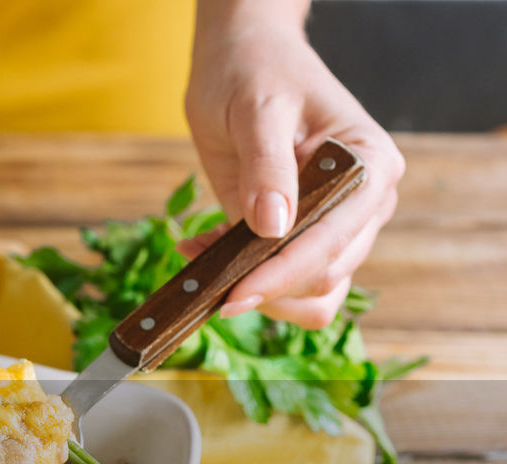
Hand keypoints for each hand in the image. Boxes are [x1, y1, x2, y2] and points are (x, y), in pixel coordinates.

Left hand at [182, 16, 403, 327]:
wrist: (242, 60)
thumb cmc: (255, 72)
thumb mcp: (256, 110)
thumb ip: (266, 167)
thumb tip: (273, 226)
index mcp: (370, 166)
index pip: (332, 240)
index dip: (283, 272)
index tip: (234, 294)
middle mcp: (364, 203)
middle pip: (326, 276)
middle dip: (266, 288)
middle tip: (204, 282)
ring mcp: (335, 225)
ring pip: (313, 293)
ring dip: (257, 293)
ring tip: (202, 262)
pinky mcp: (300, 235)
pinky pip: (284, 281)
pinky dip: (246, 282)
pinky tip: (203, 252)